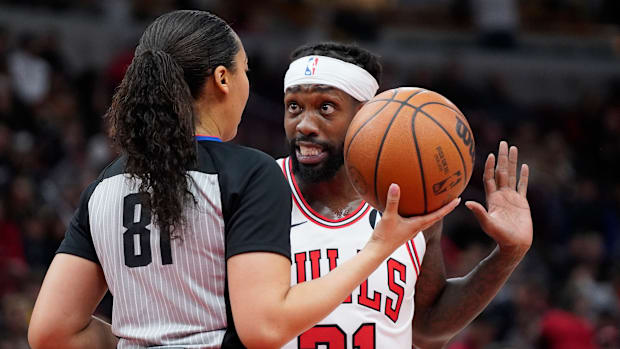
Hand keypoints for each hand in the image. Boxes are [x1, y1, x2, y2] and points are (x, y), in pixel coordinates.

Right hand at [370, 183, 459, 252]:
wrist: (376, 252)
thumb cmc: (384, 237)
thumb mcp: (388, 217)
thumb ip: (392, 201)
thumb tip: (395, 185)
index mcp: (417, 225)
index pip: (438, 215)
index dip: (448, 207)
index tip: (458, 199)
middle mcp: (416, 228)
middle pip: (435, 216)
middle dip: (444, 208)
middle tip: (451, 198)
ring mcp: (410, 230)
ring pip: (425, 219)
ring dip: (432, 210)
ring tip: (434, 201)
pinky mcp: (403, 231)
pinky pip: (414, 219)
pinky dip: (416, 211)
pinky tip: (409, 206)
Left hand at [465, 141, 532, 256]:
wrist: (514, 245)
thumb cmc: (499, 236)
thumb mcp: (488, 223)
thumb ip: (479, 213)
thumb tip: (468, 203)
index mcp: (492, 198)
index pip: (490, 178)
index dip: (490, 166)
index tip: (491, 154)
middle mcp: (501, 195)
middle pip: (502, 172)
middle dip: (502, 158)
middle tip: (503, 143)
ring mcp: (512, 198)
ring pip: (512, 176)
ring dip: (513, 162)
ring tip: (514, 148)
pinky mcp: (522, 202)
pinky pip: (523, 186)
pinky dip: (524, 176)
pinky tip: (525, 166)